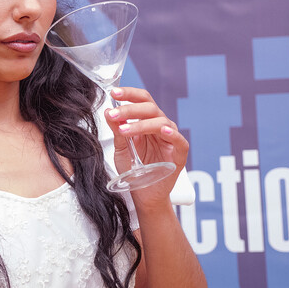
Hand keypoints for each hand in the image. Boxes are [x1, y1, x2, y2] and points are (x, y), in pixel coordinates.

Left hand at [103, 87, 188, 211]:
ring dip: (140, 123)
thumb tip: (109, 111)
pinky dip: (171, 134)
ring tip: (124, 129)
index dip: (129, 94)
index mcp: (147, 121)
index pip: (141, 101)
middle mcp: (160, 126)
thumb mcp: (121, 149)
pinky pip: (179, 140)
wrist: (144, 195)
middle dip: (130, 108)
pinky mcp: (179, 154)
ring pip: (160, 122)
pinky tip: (163, 131)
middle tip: (114, 113)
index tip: (114, 93)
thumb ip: (117, 131)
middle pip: (150, 108)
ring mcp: (171, 139)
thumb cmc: (134, 171)